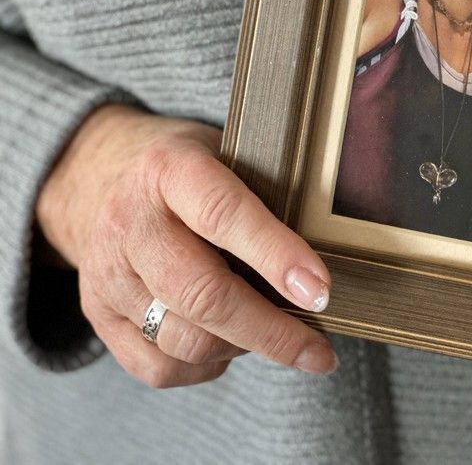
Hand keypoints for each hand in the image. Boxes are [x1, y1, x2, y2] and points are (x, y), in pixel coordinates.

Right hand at [35, 104, 336, 387]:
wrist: (101, 177)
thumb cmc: (188, 169)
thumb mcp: (227, 151)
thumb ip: (264, 193)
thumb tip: (325, 256)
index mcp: (169, 170)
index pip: (224, 215)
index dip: (277, 257)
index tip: (320, 292)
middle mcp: (131, 222)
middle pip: (204, 293)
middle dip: (272, 331)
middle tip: (319, 351)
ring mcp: (108, 274)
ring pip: (184, 339)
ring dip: (242, 348)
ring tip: (274, 334)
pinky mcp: (98, 316)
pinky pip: (158, 367)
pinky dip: (204, 368)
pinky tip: (229, 346)